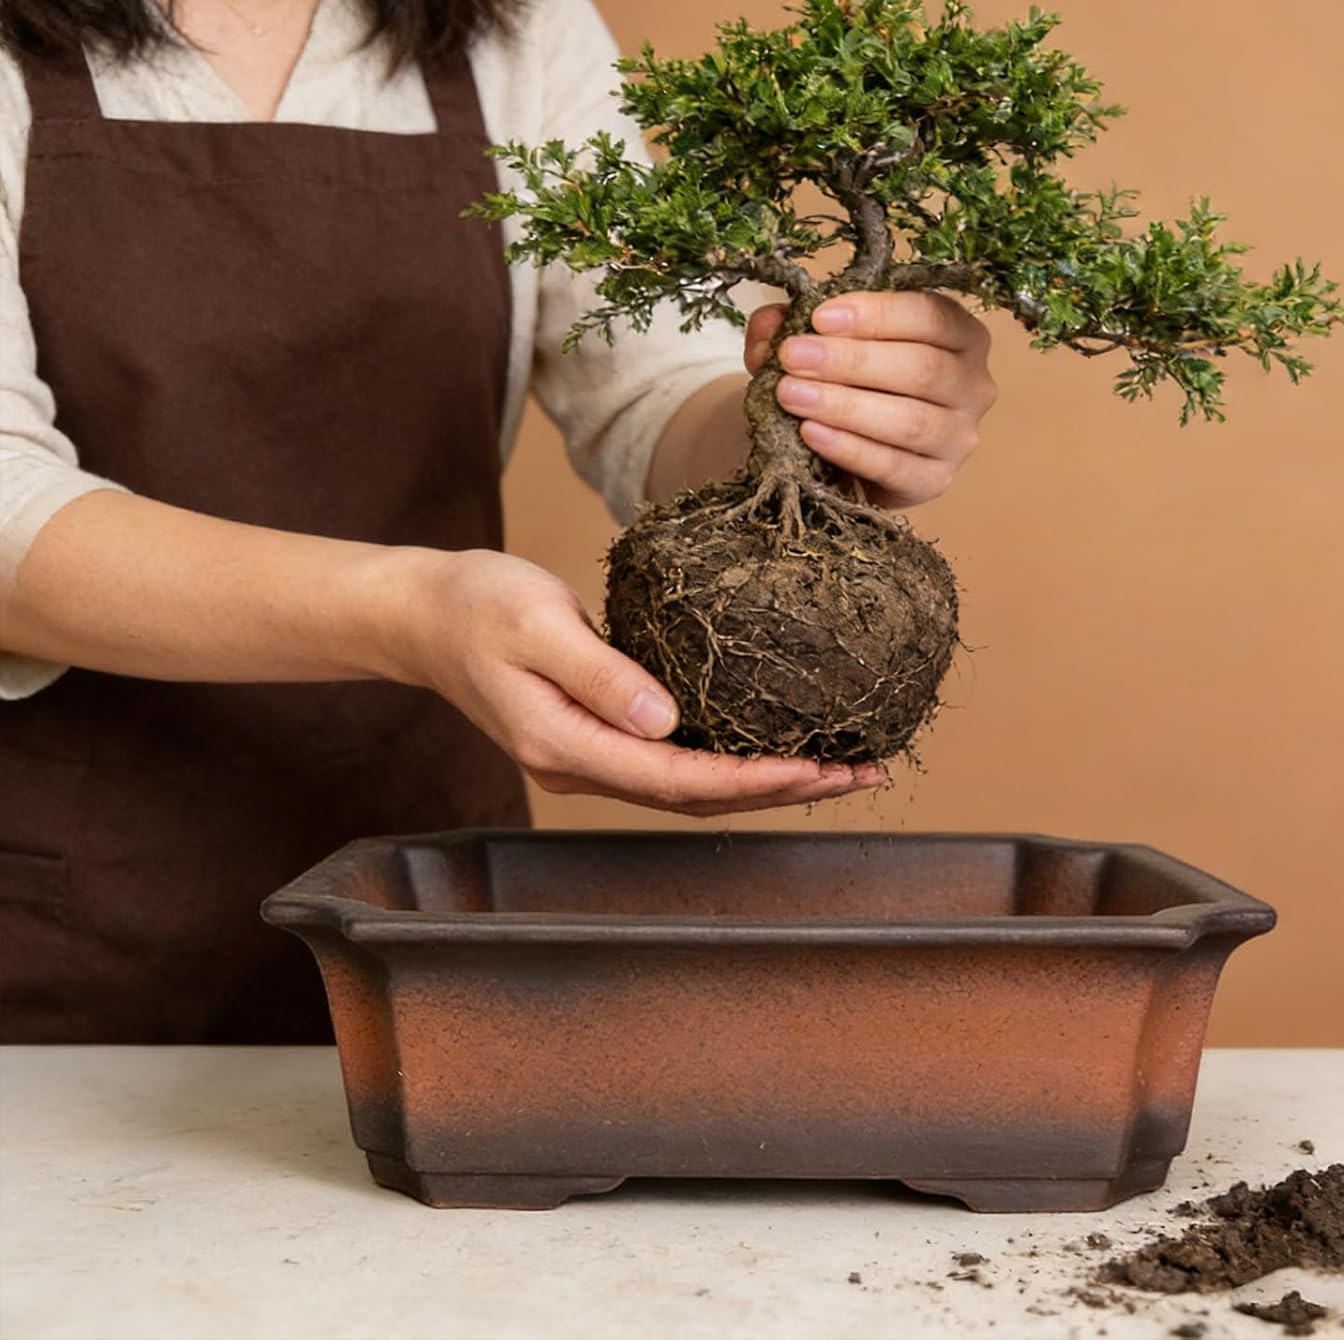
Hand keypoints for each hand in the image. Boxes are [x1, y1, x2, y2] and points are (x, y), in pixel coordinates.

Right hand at [397, 549, 883, 815]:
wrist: (425, 614)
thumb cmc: (477, 606)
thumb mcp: (536, 624)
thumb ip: (601, 673)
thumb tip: (668, 721)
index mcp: (566, 746)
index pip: (678, 778)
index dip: (754, 779)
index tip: (820, 768)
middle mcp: (583, 766)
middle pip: (698, 796)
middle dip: (782, 789)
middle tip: (858, 770)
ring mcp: (591, 758)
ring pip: (692, 785)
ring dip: (766, 781)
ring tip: (839, 765)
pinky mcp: (600, 737)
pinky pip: (678, 762)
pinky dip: (733, 759)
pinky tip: (774, 744)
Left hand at [745, 291, 996, 508]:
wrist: (855, 451)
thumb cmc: (852, 382)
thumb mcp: (825, 342)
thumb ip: (796, 326)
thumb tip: (769, 326)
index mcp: (959, 335)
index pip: (931, 316)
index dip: (877, 314)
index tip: (821, 317)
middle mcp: (973, 384)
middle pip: (921, 368)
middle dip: (851, 360)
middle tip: (793, 356)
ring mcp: (959, 437)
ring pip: (910, 420)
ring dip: (845, 406)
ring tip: (792, 394)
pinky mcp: (935, 480)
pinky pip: (894, 466)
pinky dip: (849, 449)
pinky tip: (810, 433)